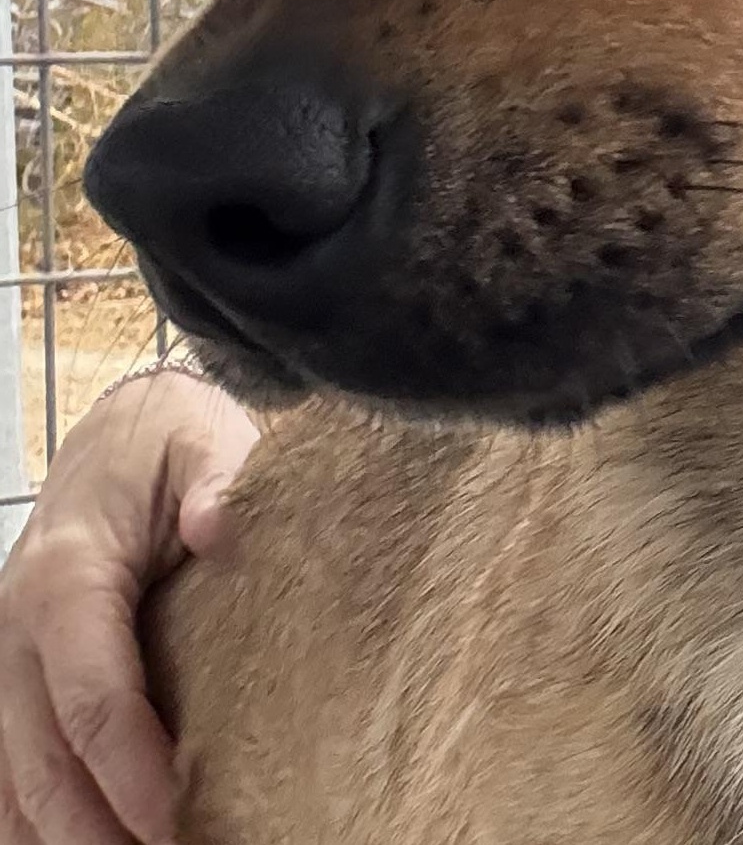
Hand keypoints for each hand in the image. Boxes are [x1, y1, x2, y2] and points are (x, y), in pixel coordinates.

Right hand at [0, 368, 257, 843]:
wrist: (116, 438)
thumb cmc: (166, 445)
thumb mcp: (202, 440)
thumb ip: (217, 479)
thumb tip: (220, 524)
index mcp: (64, 580)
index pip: (93, 699)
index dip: (133, 772)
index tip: (181, 821)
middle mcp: (16, 633)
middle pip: (45, 765)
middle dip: (102, 833)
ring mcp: (4, 666)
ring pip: (16, 786)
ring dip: (70, 840)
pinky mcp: (13, 687)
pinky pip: (10, 776)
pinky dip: (41, 826)